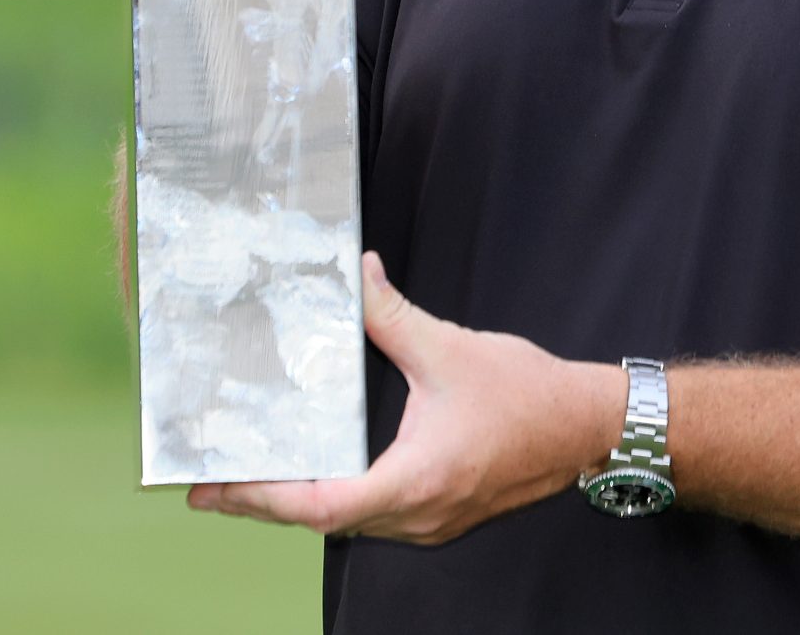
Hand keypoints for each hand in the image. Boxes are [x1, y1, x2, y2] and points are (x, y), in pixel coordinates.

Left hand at [188, 252, 622, 543]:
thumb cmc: (529, 396)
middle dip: (263, 503)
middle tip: (212, 486)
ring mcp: (429, 521)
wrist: (586, 426)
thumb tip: (357, 277)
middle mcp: (416, 515)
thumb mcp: (450, 349)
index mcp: (413, 481)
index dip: (260, 498)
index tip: (215, 488)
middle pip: (321, 520)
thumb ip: (392, 317)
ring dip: (298, 504)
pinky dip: (336, 499)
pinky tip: (319, 473)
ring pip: (347, 523)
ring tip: (253, 480)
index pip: (318, 506)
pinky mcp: (441, 514)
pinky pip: (374, 516)